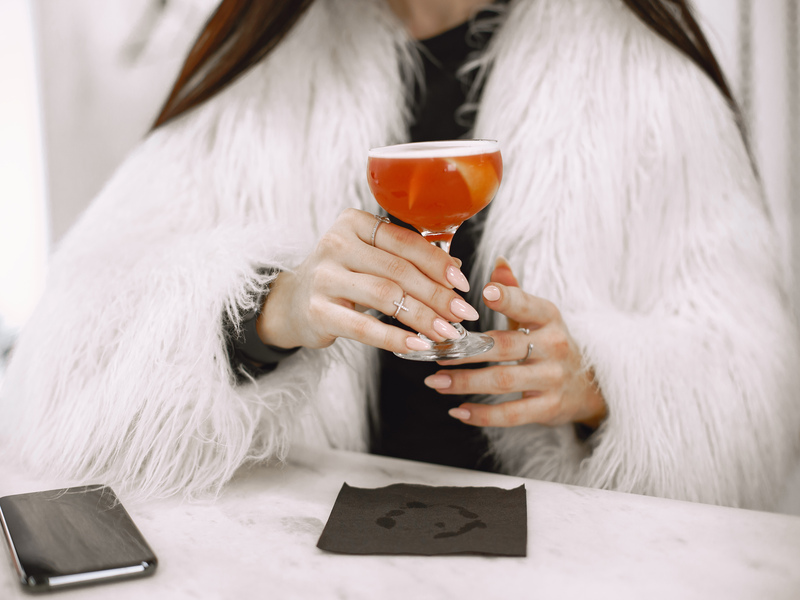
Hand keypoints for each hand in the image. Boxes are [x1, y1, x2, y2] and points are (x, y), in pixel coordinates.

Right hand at [257, 208, 479, 352]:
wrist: (291, 302)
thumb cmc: (342, 276)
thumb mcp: (370, 256)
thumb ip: (407, 257)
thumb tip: (456, 268)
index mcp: (353, 223)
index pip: (405, 241)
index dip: (439, 263)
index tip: (463, 284)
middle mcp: (336, 244)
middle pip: (399, 270)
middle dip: (437, 294)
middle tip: (463, 312)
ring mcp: (324, 278)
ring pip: (386, 296)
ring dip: (422, 317)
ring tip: (447, 332)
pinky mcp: (318, 311)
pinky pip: (364, 327)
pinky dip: (395, 338)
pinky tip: (418, 345)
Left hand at [424, 258, 606, 428]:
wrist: (589, 386)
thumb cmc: (550, 345)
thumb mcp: (539, 316)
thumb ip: (516, 291)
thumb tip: (498, 260)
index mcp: (549, 318)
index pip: (527, 305)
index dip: (508, 297)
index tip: (484, 291)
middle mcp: (554, 346)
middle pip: (503, 346)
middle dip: (466, 351)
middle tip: (436, 353)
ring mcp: (552, 379)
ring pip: (502, 380)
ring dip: (465, 382)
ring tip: (436, 382)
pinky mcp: (549, 407)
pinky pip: (511, 413)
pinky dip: (481, 415)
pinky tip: (457, 411)